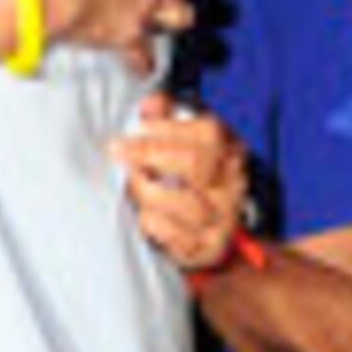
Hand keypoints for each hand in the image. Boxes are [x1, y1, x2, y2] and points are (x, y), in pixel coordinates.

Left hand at [115, 93, 251, 272]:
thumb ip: (166, 115)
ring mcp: (224, 217)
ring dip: (148, 192)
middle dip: (149, 155)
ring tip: (131, 184)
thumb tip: (149, 104)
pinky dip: (154, 225)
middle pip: (195, 165)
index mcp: (229, 149)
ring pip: (187, 205)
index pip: (206, 133)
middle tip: (118, 152)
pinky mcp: (209, 246)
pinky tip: (144, 214)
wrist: (214, 222)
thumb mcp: (183, 137)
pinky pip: (179, 238)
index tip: (135, 128)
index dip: (165, 128)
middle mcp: (233, 183)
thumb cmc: (190, 171)